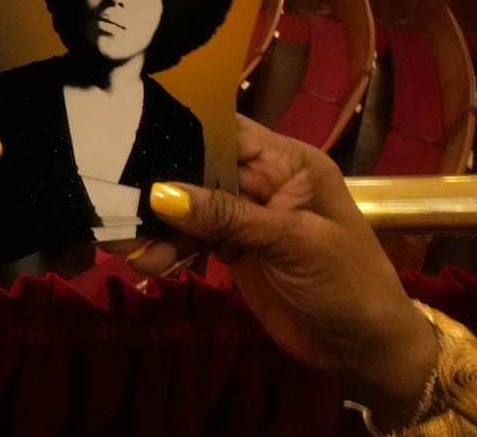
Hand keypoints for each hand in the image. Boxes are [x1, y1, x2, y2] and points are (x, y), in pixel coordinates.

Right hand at [131, 114, 438, 429]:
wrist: (366, 352)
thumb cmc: (348, 284)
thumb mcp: (293, 243)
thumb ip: (228, 216)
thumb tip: (160, 192)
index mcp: (288, 162)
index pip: (227, 128)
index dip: (181, 125)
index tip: (127, 127)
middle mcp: (263, 181)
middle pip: (198, 166)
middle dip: (156, 181)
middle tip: (110, 194)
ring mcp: (246, 217)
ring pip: (187, 205)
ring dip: (155, 223)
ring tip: (120, 241)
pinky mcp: (233, 250)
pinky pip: (189, 238)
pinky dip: (167, 248)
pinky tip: (147, 261)